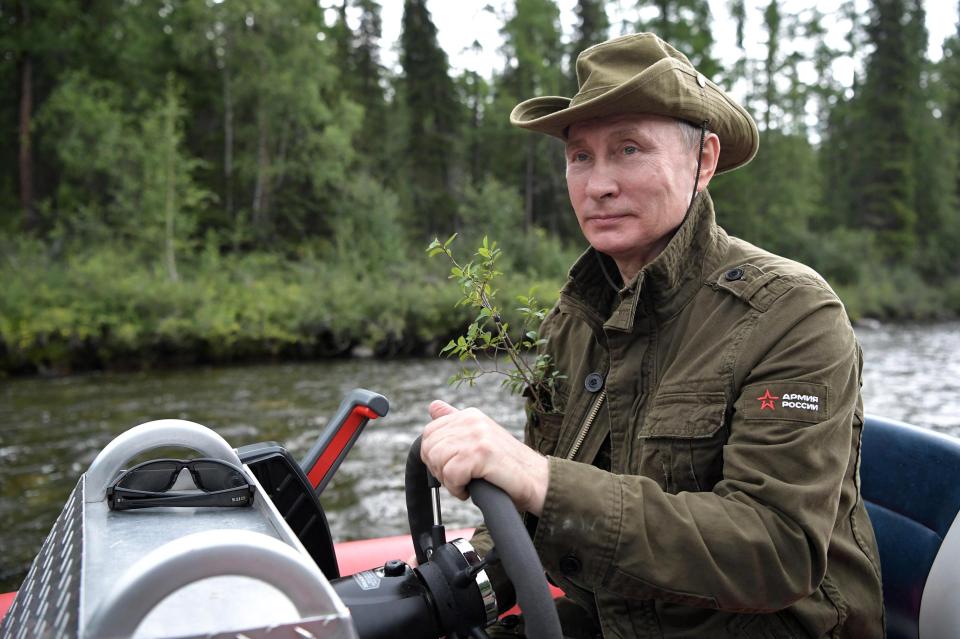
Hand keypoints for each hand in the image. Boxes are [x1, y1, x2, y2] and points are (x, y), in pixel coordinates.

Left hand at [420, 400, 548, 515]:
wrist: (538, 481)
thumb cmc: (507, 467)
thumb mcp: (479, 439)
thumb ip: (455, 423)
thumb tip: (433, 406)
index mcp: (469, 415)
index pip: (428, 433)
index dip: (434, 457)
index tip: (451, 468)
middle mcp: (472, 420)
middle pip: (429, 447)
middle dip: (439, 470)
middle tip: (460, 478)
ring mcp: (477, 435)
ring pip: (437, 460)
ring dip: (449, 480)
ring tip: (467, 482)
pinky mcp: (482, 453)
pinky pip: (451, 475)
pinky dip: (458, 489)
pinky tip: (471, 489)